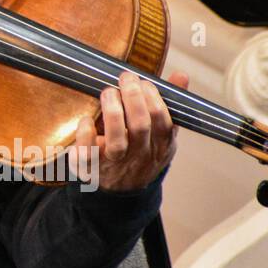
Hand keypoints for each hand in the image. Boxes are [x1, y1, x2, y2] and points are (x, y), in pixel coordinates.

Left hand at [69, 69, 185, 191]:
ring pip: (117, 141)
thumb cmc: (142, 152)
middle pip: (141, 127)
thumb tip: (182, 75)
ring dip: (112, 113)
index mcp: (160, 145)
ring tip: (108, 92)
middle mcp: (140, 155)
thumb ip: (169, 104)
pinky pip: (88, 154)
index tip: (144, 82)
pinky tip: (85, 119)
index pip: (163, 122)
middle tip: (126, 78)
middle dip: (133, 99)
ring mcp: (116, 163)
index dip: (154, 98)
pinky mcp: (91, 167)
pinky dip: (86, 135)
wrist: (122, 191)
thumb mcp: (161, 133)